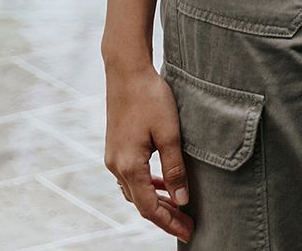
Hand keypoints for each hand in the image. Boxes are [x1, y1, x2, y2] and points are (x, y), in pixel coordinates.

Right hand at [104, 61, 194, 241]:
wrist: (126, 70)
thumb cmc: (150, 97)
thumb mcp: (169, 133)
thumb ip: (175, 168)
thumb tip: (181, 200)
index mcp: (129, 166)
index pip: (149, 208)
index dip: (169, 223)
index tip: (188, 232)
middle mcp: (116, 165)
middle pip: (140, 203)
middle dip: (164, 216)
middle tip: (187, 223)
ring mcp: (113, 156)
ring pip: (134, 191)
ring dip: (155, 201)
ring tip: (178, 206)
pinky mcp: (115, 146)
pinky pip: (130, 176)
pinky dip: (147, 185)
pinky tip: (161, 182)